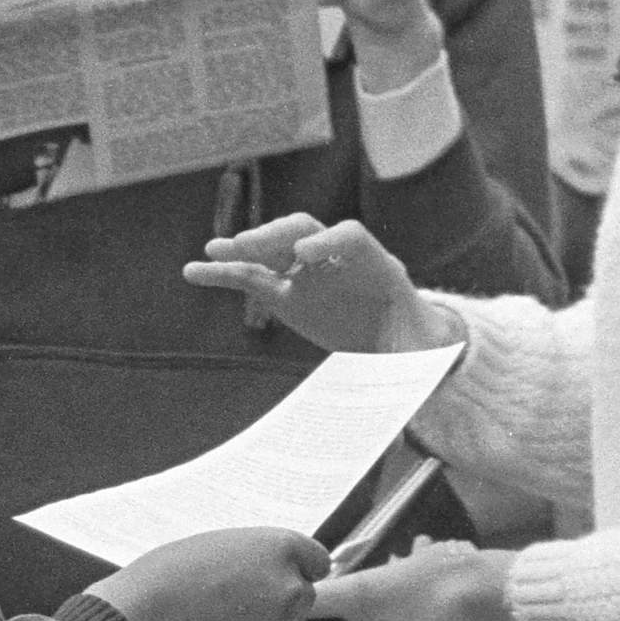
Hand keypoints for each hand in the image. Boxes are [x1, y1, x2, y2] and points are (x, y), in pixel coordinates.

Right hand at [99, 527, 326, 620]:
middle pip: (303, 596)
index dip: (300, 567)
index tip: (284, 573)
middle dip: (278, 598)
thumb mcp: (215, 547)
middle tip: (237, 601)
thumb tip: (266, 575)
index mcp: (279, 548)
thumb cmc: (166, 577)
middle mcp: (290, 588)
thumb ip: (253, 559)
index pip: (317, 559)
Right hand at [184, 211, 460, 355]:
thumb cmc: (417, 343)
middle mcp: (338, 263)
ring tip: (214, 252)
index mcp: (377, 267)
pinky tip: (195, 272)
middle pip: (305, 232)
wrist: (403, 340)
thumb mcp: (424, 354)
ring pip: (274, 251)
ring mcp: (309, 275)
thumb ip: (418, 362)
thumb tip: (422, 388)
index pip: (350, 238)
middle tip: (251, 248)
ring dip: (244, 249)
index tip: (306, 256)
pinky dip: (225, 274)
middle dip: (278, 237)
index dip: (328, 242)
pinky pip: (253, 278)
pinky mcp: (287, 293)